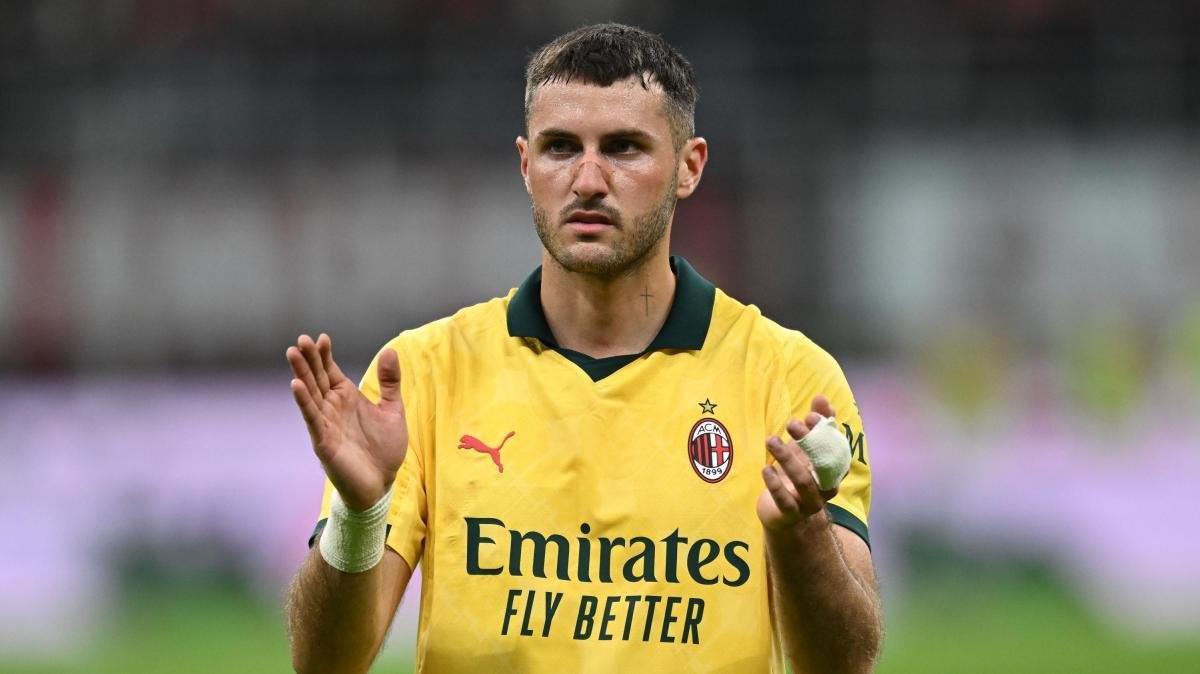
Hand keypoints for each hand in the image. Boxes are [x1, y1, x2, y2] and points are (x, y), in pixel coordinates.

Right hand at [287, 333, 407, 510]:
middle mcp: (332, 407)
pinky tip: (296, 386)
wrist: (381, 483)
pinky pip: (312, 418)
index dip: (325, 355)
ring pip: (310, 394)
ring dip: (301, 374)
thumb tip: (390, 350)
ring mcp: (326, 423)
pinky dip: (304, 402)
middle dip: (308, 359)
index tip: (322, 338)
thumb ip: (390, 382)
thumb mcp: (393, 410)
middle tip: (301, 340)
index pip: (330, 371)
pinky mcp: (324, 441)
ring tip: (292, 354)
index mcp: (347, 398)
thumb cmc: (384, 449)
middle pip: (317, 378)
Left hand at [757, 395, 839, 530]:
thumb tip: (821, 398)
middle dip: (809, 441)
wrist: (782, 513)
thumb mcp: (803, 449)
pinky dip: (776, 484)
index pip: (835, 446)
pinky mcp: (792, 514)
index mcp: (833, 468)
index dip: (826, 430)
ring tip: (771, 440)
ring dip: (787, 458)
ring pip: (803, 481)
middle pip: (821, 462)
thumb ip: (814, 425)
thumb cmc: (795, 474)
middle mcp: (827, 486)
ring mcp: (810, 502)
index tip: (811, 414)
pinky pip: (785, 500)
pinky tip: (766, 469)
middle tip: (791, 423)